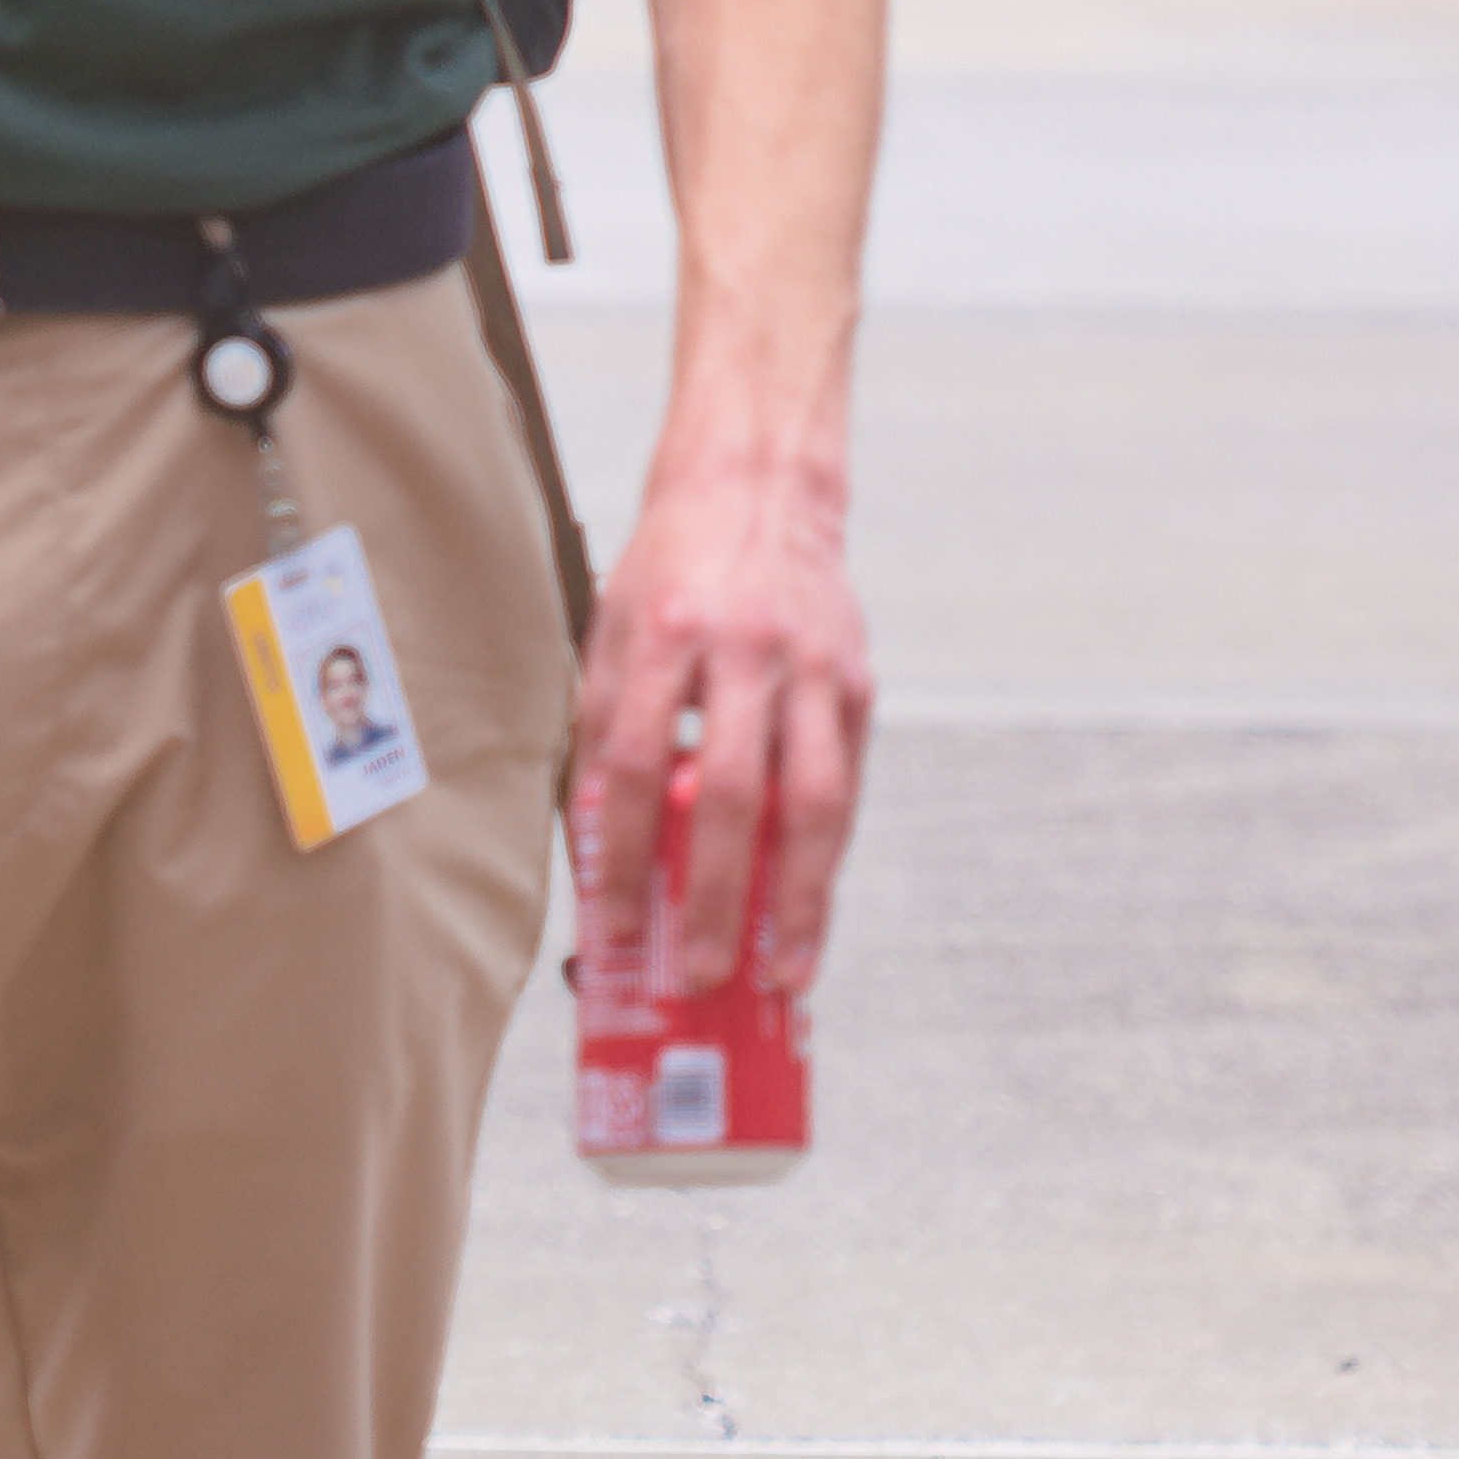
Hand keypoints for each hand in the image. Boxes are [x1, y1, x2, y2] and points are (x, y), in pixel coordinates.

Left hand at [569, 402, 872, 1000]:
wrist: (757, 485)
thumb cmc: (670, 567)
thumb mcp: (610, 626)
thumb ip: (606, 726)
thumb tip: (602, 845)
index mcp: (663, 632)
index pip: (638, 764)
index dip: (626, 855)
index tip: (617, 928)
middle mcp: (745, 651)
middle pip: (730, 793)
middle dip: (715, 897)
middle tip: (698, 973)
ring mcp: (811, 668)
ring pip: (814, 802)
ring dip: (797, 899)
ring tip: (783, 973)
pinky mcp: (856, 681)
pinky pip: (846, 786)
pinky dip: (828, 856)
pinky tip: (811, 909)